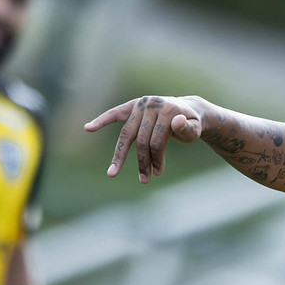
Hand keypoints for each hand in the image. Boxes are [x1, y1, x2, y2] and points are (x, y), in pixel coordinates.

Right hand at [84, 95, 206, 183]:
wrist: (187, 110)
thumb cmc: (191, 125)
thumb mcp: (195, 129)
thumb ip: (188, 128)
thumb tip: (177, 122)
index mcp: (168, 109)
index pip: (156, 139)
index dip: (156, 158)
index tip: (158, 173)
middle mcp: (152, 104)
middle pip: (140, 138)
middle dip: (141, 161)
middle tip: (144, 180)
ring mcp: (141, 104)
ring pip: (127, 133)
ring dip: (121, 155)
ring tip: (113, 173)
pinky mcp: (132, 106)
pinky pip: (115, 114)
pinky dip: (102, 120)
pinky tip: (88, 128)